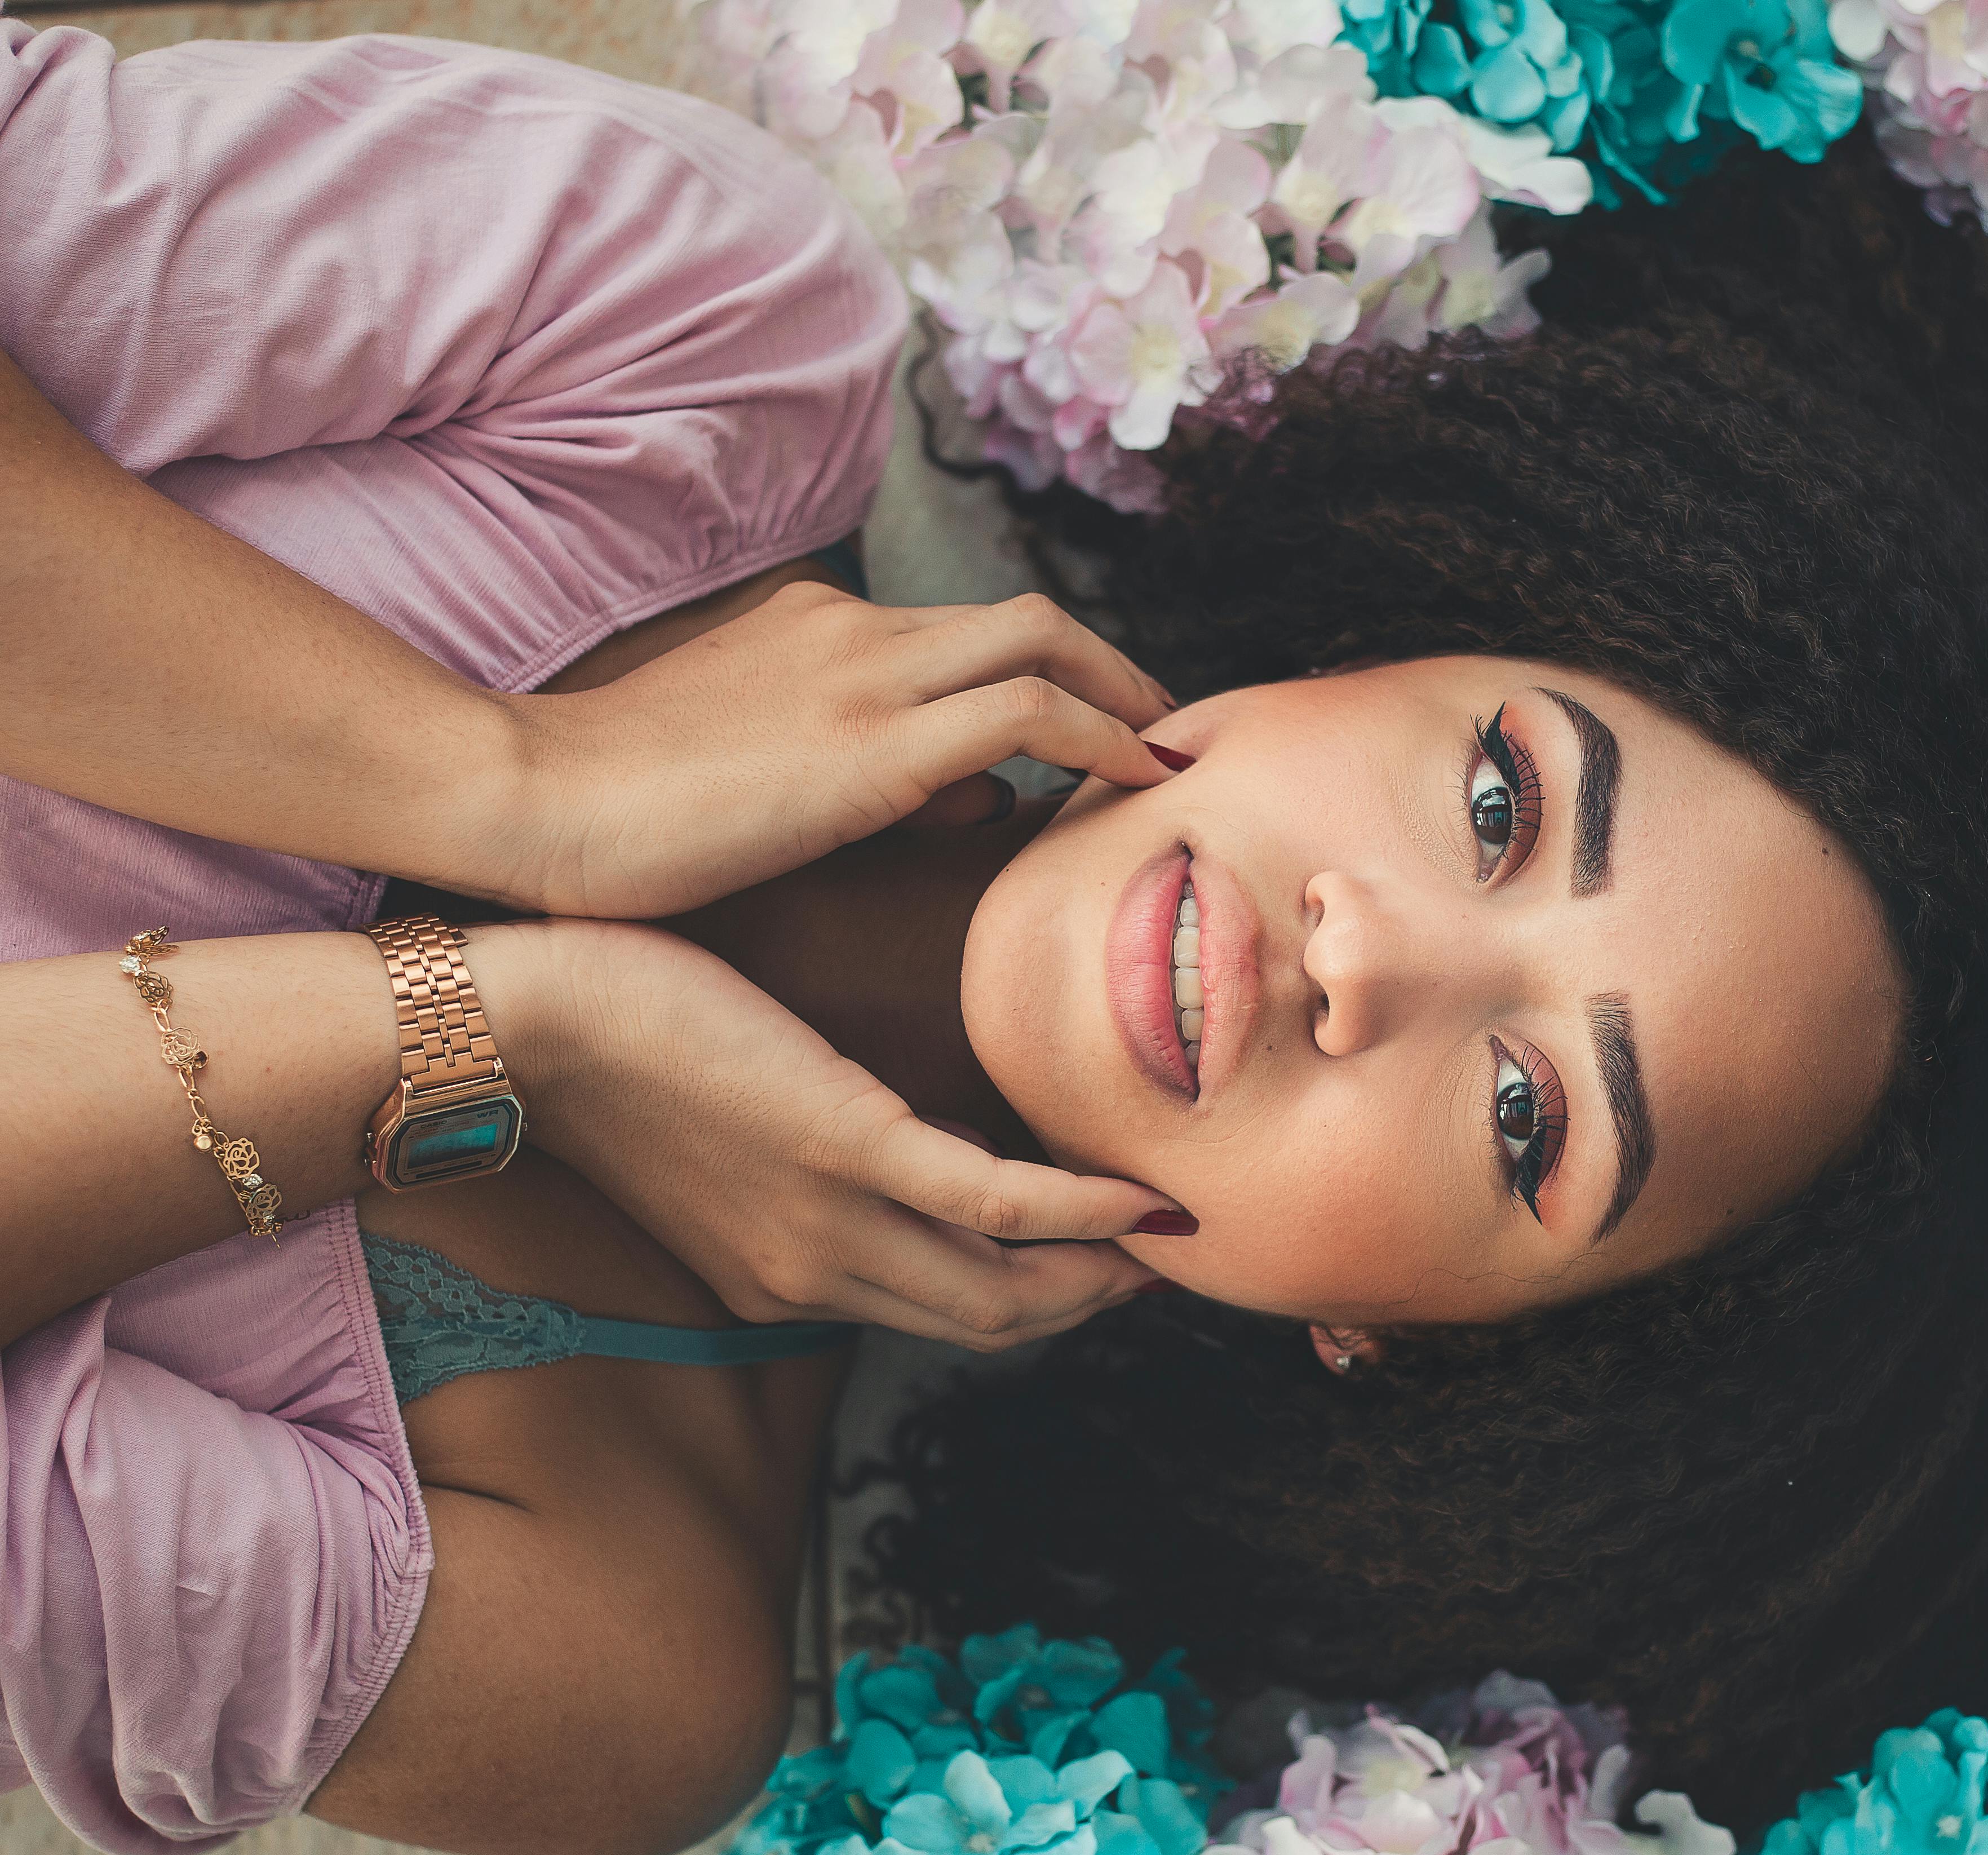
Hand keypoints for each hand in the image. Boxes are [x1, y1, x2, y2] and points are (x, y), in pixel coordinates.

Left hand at [468, 919, 1179, 1347]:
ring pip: (1005, 1285)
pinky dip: (1081, 1211)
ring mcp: (833, 1223)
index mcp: (776, 1281)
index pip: (925, 1312)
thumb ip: (791, 1164)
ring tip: (1175, 1228)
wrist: (519, 1024)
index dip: (1024, 1300)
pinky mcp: (850, 1150)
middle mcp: (812, 1276)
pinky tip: (1141, 1195)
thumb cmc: (604, 1054)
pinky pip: (998, 1206)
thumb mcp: (704, 1144)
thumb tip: (872, 1130)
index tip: (1092, 1263)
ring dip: (1102, 1268)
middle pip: (986, 1320)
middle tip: (1164, 1260)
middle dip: (1083, 1302)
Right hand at [497, 588, 1180, 918]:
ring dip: (1123, 694)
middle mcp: (849, 630)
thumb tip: (975, 802)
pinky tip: (1140, 780)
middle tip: (1162, 724)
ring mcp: (862, 675)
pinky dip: (1101, 736)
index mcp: (812, 629)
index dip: (1044, 670)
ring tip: (1171, 752)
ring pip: (1041, 641)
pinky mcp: (870, 742)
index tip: (1098, 722)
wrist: (524, 797)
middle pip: (1023, 616)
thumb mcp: (760, 775)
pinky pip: (1027, 713)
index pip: (957, 633)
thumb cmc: (621, 812)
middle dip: (1110, 664)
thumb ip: (871, 773)